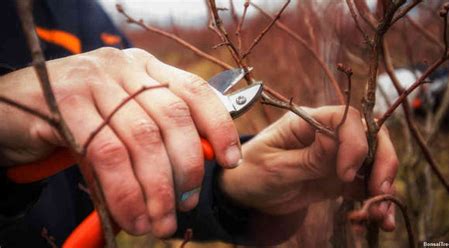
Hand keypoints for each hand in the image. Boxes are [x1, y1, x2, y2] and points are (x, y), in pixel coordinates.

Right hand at [0, 48, 241, 235]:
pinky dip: (123, 191)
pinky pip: (106, 154)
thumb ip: (155, 134)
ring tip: (158, 222)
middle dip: (186, 169)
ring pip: (141, 140)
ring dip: (156, 189)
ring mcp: (94, 80)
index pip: (195, 92)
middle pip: (172, 119)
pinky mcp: (65, 103)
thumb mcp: (122, 120)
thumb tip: (195, 170)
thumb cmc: (77, 119)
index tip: (231, 162)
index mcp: (145, 68)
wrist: (10, 109)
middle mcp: (124, 67)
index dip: (218, 127)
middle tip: (186, 204)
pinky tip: (130, 216)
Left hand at [219, 106, 397, 230]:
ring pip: (372, 161)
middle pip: (368, 135)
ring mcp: (335, 156)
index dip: (354, 143)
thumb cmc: (251, 172)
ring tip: (382, 214)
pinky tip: (380, 218)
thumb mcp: (274, 167)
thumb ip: (308, 158)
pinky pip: (363, 184)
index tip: (346, 174)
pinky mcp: (338, 177)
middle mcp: (326, 134)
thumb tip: (339, 144)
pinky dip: (375, 200)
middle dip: (382, 161)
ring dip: (383, 185)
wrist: (247, 192)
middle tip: (382, 190)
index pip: (344, 119)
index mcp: (305, 122)